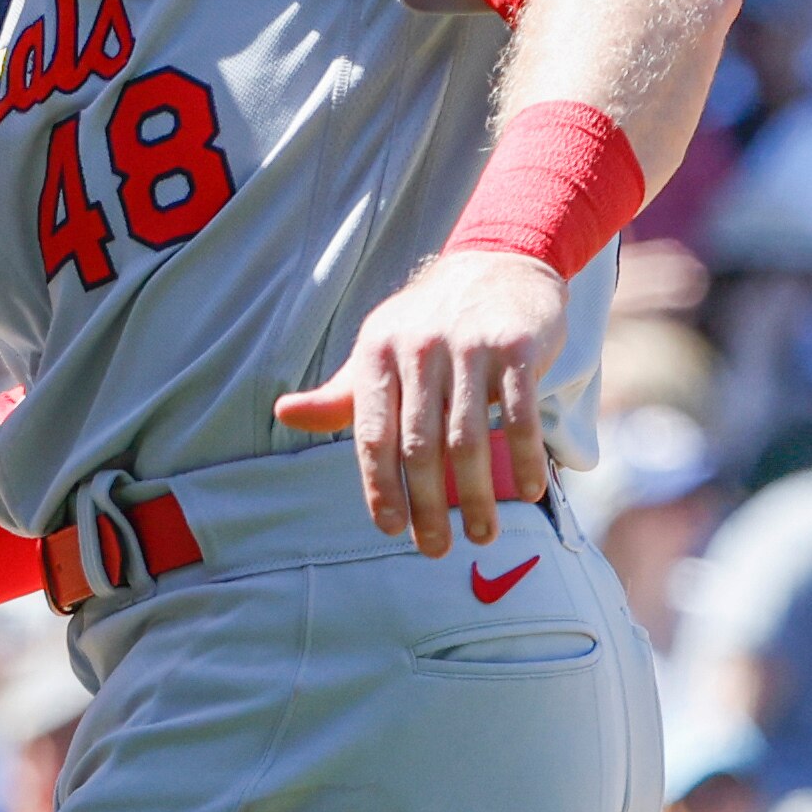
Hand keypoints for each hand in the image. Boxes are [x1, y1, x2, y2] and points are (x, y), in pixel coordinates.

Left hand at [272, 246, 563, 551]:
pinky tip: (527, 493)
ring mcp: (469, 347)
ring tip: (481, 534)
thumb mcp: (378, 349)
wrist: (497, 263)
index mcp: (376, 354)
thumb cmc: (428, 323)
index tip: (389, 528)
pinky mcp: (517, 347)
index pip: (370, 433)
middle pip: (419, 445)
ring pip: (468, 438)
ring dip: (476, 495)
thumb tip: (284, 414)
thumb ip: (342, 393)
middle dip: (426, 505)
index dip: (378, 486)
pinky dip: (524, 459)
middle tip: (436, 548)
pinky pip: (520, 415)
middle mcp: (417, 349)